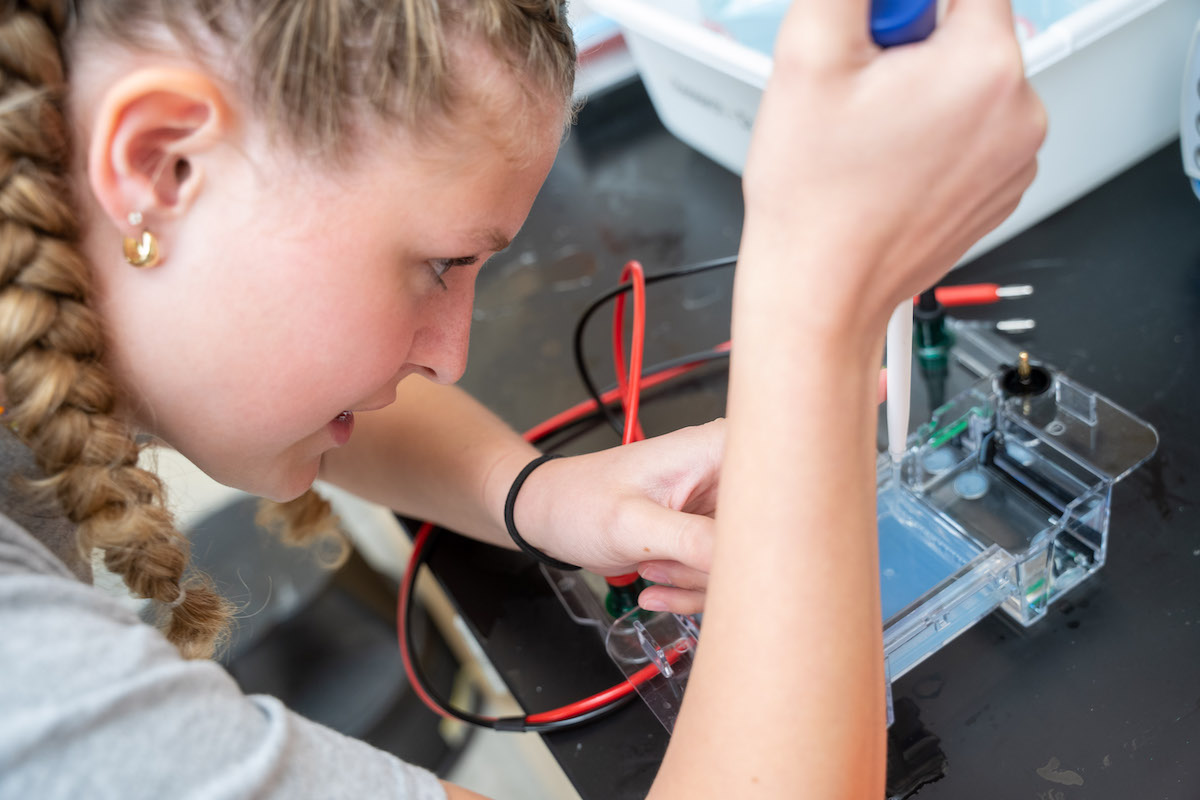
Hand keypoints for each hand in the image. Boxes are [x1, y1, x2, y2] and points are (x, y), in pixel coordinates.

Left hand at [515, 373, 888, 614]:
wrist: (549, 516)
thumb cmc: (580, 501)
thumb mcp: (631, 526)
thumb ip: (693, 544)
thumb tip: (748, 563)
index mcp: (717, 449)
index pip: (789, 427)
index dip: (837, 415)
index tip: (886, 388)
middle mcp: (730, 474)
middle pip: (781, 523)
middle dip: (730, 558)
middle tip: (675, 558)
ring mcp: (725, 509)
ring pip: (754, 559)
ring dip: (701, 577)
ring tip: (653, 563)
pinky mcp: (715, 536)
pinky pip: (730, 574)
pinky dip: (694, 587)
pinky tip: (656, 580)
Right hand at [740, 0, 1045, 335]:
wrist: (820, 293)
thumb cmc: (814, 201)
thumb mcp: (808, 54)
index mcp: (986, 65)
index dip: (901, 4)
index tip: (872, 33)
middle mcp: (1021, 110)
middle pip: (965, 26)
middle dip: (907, 45)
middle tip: (856, 93)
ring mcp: (1016, 156)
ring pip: (966, 79)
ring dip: (917, 89)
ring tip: (868, 138)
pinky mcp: (999, 186)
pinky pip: (971, 129)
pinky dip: (932, 133)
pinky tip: (887, 164)